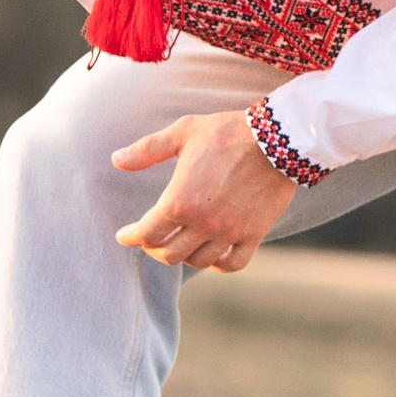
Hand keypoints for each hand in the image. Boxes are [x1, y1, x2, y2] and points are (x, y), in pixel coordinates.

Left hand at [110, 111, 296, 273]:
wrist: (279, 137)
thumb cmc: (227, 131)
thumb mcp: (183, 132)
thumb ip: (148, 149)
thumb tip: (116, 159)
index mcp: (179, 201)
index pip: (146, 233)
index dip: (130, 237)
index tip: (124, 236)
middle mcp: (202, 223)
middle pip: (169, 254)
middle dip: (154, 249)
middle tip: (152, 240)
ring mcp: (229, 232)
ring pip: (198, 261)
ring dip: (184, 255)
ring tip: (180, 243)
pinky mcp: (254, 234)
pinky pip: (233, 264)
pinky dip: (219, 265)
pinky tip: (213, 256)